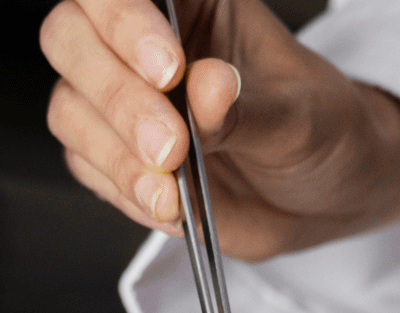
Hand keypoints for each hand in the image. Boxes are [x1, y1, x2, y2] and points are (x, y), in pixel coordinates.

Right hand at [39, 0, 399, 260]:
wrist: (330, 198)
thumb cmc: (326, 134)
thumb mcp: (304, 121)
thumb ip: (250, 110)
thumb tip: (206, 88)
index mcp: (192, 0)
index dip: (125, 21)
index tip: (169, 71)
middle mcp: (144, 39)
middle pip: (70, 37)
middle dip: (116, 96)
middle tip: (171, 146)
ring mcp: (123, 98)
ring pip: (69, 107)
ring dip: (115, 153)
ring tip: (173, 190)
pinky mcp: (116, 155)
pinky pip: (86, 166)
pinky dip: (122, 189)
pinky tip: (169, 205)